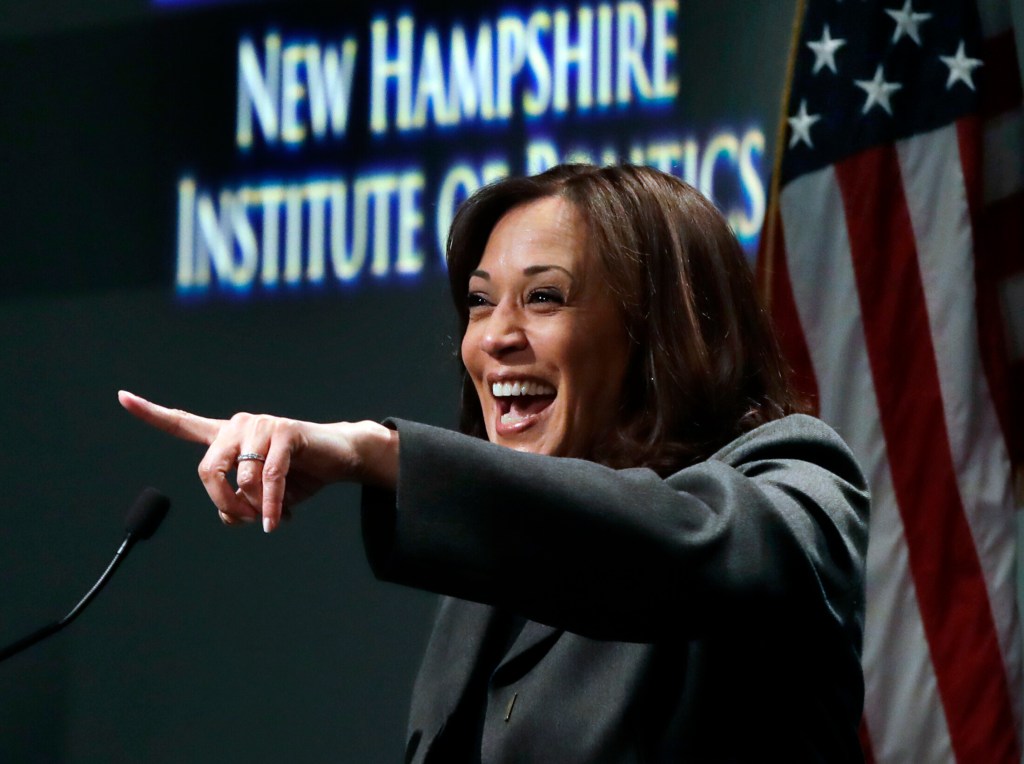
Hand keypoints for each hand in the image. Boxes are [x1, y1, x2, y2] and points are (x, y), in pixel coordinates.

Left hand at [118, 391, 397, 531]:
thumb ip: (238, 506)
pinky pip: (269, 478)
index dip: (151, 413)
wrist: (339, 459)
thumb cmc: (300, 476)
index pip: (183, 423)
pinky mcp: (285, 432)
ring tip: (274, 517)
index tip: (122, 396)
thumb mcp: (262, 499)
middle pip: (207, 470)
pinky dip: (272, 505)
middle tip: (246, 521)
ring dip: (256, 508)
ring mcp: (262, 425)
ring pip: (240, 479)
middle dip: (224, 504)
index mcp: (227, 437)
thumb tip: (232, 517)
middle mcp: (239, 425)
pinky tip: (277, 521)